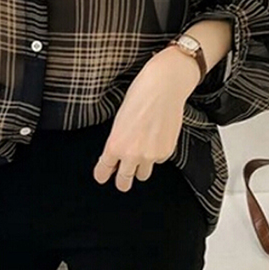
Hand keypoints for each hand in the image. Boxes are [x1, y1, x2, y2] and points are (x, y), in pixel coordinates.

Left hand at [93, 46, 199, 190]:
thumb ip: (117, 142)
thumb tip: (116, 155)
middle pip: (124, 181)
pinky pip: (158, 162)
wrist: (164, 87)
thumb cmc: (139, 96)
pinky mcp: (166, 152)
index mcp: (115, 145)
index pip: (103, 171)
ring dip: (141, 167)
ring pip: (143, 174)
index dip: (102, 175)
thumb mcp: (119, 120)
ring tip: (142, 152)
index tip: (103, 176)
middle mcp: (131, 154)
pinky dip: (157, 154)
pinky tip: (157, 138)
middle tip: (122, 177)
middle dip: (122, 180)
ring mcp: (150, 156)